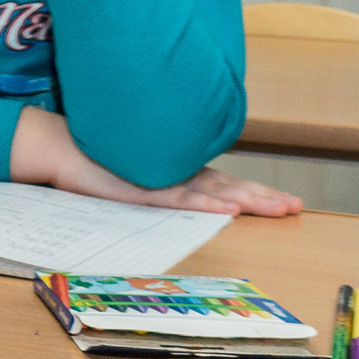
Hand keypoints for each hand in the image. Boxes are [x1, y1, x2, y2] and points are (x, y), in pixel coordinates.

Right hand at [49, 159, 303, 217]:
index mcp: (178, 172)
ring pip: (215, 193)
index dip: (257, 192)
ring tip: (278, 208)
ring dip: (249, 200)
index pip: (226, 185)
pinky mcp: (145, 189)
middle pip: (230, 188)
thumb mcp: (137, 175)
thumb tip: (187, 195)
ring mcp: (163, 180)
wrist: (62, 148)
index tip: (287, 201)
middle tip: (296, 207)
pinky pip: (182, 199)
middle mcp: (177, 173)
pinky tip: (229, 210)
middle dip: (265, 197)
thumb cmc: (95, 162)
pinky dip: (208, 205)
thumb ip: (162, 184)